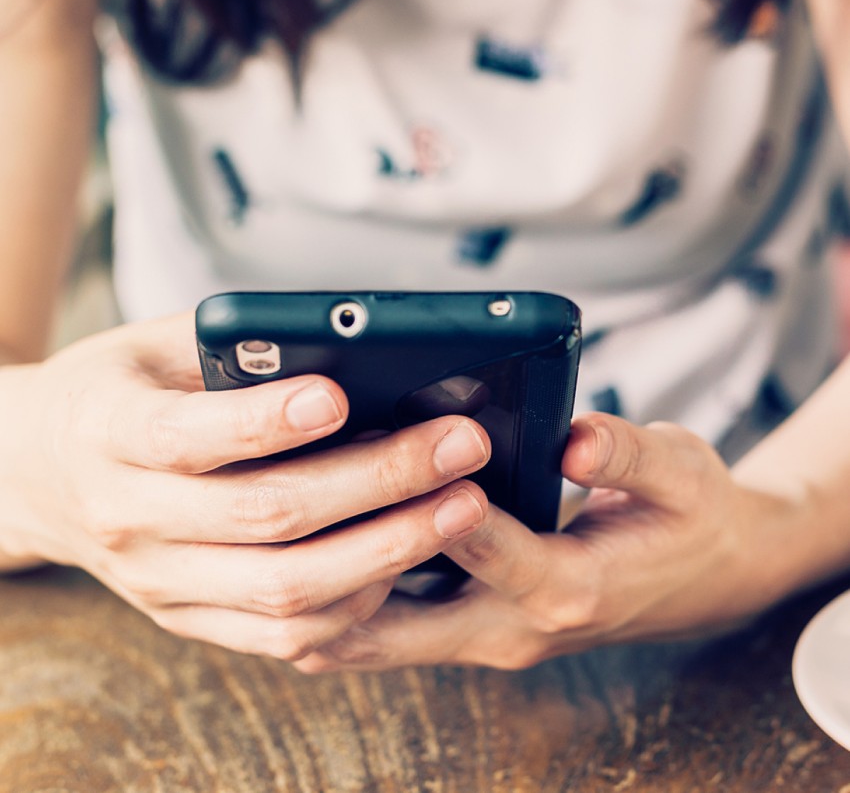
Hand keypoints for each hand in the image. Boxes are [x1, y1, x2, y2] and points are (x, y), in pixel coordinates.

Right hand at [0, 313, 491, 657]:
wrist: (37, 473)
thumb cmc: (112, 393)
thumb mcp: (152, 347)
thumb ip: (233, 345)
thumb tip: (344, 347)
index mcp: (109, 434)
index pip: (189, 436)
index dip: (266, 420)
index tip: (341, 395)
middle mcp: (132, 520)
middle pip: (266, 515)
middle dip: (379, 481)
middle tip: (461, 446)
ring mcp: (161, 583)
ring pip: (286, 589)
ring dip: (388, 551)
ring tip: (462, 507)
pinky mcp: (189, 618)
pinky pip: (283, 633)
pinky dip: (356, 602)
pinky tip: (410, 560)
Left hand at [292, 412, 806, 670]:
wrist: (710, 577)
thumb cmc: (693, 520)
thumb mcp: (683, 472)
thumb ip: (630, 454)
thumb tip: (577, 438)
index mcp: (569, 585)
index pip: (481, 548)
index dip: (431, 505)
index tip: (378, 457)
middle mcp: (516, 625)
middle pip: (401, 619)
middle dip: (337, 570)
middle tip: (274, 518)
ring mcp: (491, 635)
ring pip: (385, 638)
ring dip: (326, 601)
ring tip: (264, 550)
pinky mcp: (476, 628)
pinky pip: (395, 632)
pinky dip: (349, 608)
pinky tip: (307, 565)